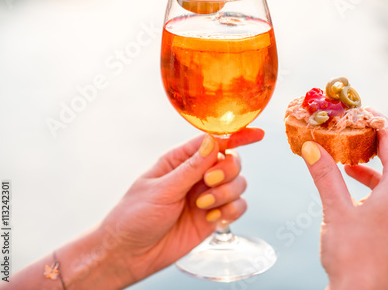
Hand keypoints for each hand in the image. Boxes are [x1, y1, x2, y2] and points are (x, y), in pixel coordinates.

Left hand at [70, 128, 263, 287]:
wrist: (130, 253)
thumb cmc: (134, 216)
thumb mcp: (161, 189)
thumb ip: (190, 168)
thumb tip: (212, 141)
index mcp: (180, 161)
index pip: (213, 141)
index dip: (236, 137)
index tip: (257, 135)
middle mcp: (197, 175)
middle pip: (231, 161)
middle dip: (226, 171)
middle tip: (207, 183)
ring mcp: (207, 196)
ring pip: (238, 184)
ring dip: (226, 194)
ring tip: (202, 207)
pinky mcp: (213, 217)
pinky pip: (238, 207)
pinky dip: (231, 211)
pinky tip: (212, 219)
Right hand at [301, 114, 387, 289]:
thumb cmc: (353, 255)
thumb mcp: (335, 209)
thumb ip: (325, 174)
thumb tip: (311, 147)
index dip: (378, 123)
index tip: (363, 112)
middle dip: (376, 143)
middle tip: (354, 133)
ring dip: (375, 167)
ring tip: (350, 162)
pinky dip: (378, 186)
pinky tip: (357, 191)